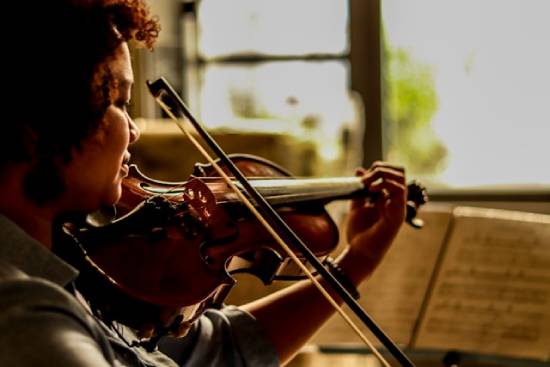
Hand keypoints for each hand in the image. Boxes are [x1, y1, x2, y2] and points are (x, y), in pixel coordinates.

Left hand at [340, 161, 406, 280]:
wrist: (359, 252)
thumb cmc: (359, 233)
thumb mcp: (356, 206)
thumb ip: (359, 189)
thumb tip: (359, 170)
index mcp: (387, 197)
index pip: (392, 172)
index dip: (378, 168)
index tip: (361, 177)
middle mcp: (395, 200)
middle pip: (400, 171)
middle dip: (381, 168)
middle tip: (365, 179)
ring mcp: (398, 207)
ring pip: (400, 177)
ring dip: (382, 175)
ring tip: (367, 184)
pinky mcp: (398, 215)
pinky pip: (399, 191)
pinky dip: (384, 185)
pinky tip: (371, 191)